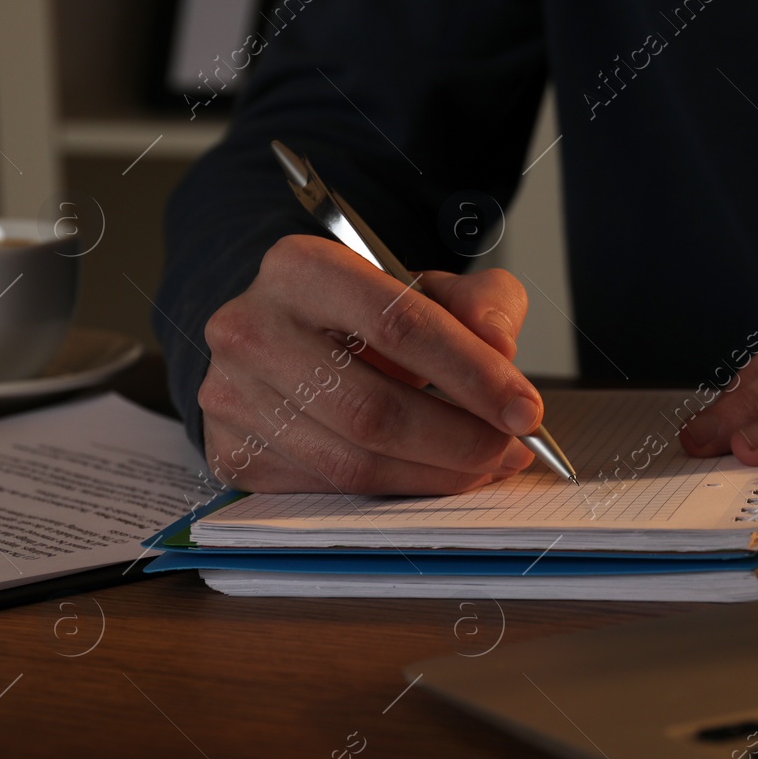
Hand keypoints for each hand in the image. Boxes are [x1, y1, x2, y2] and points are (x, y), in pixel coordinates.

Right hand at [199, 234, 538, 493]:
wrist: (289, 334)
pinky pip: (330, 490)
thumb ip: (482, 303)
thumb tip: (501, 348)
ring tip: (485, 465)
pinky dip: (396, 491)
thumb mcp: (431, 287)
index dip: (472, 374)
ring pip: (353, 462)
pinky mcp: (233, 452)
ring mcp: (232, 396)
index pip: (398, 324)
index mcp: (300, 267)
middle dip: (460, 440)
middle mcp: (252, 328)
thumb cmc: (366, 313)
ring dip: (435, 475)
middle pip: (373, 408)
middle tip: (511, 450)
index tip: (525, 409)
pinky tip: (432, 475)